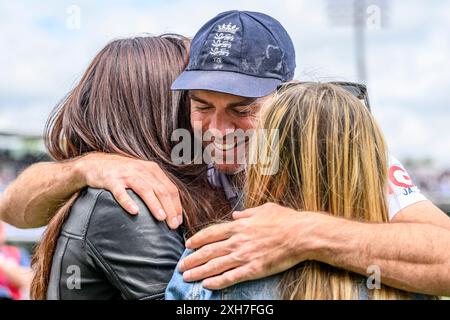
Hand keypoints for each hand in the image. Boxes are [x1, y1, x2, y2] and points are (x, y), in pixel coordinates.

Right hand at [75, 152, 182, 228]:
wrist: (95, 163)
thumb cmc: (123, 173)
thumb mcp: (143, 175)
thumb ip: (156, 187)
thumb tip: (171, 210)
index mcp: (153, 170)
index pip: (170, 188)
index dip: (177, 205)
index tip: (179, 221)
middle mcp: (142, 170)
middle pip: (161, 190)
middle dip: (170, 208)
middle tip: (173, 225)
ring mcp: (126, 174)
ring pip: (144, 190)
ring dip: (154, 204)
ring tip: (161, 218)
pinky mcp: (111, 180)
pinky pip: (120, 192)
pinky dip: (128, 201)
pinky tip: (134, 211)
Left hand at [179, 203, 317, 288]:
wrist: (301, 234)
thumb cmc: (284, 219)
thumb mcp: (263, 209)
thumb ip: (247, 213)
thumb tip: (236, 215)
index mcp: (239, 226)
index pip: (211, 233)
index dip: (197, 239)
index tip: (187, 244)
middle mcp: (237, 241)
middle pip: (208, 251)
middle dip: (192, 259)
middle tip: (181, 265)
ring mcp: (244, 256)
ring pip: (215, 265)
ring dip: (199, 272)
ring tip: (187, 276)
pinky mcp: (253, 269)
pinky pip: (231, 277)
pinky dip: (217, 282)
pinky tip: (207, 285)